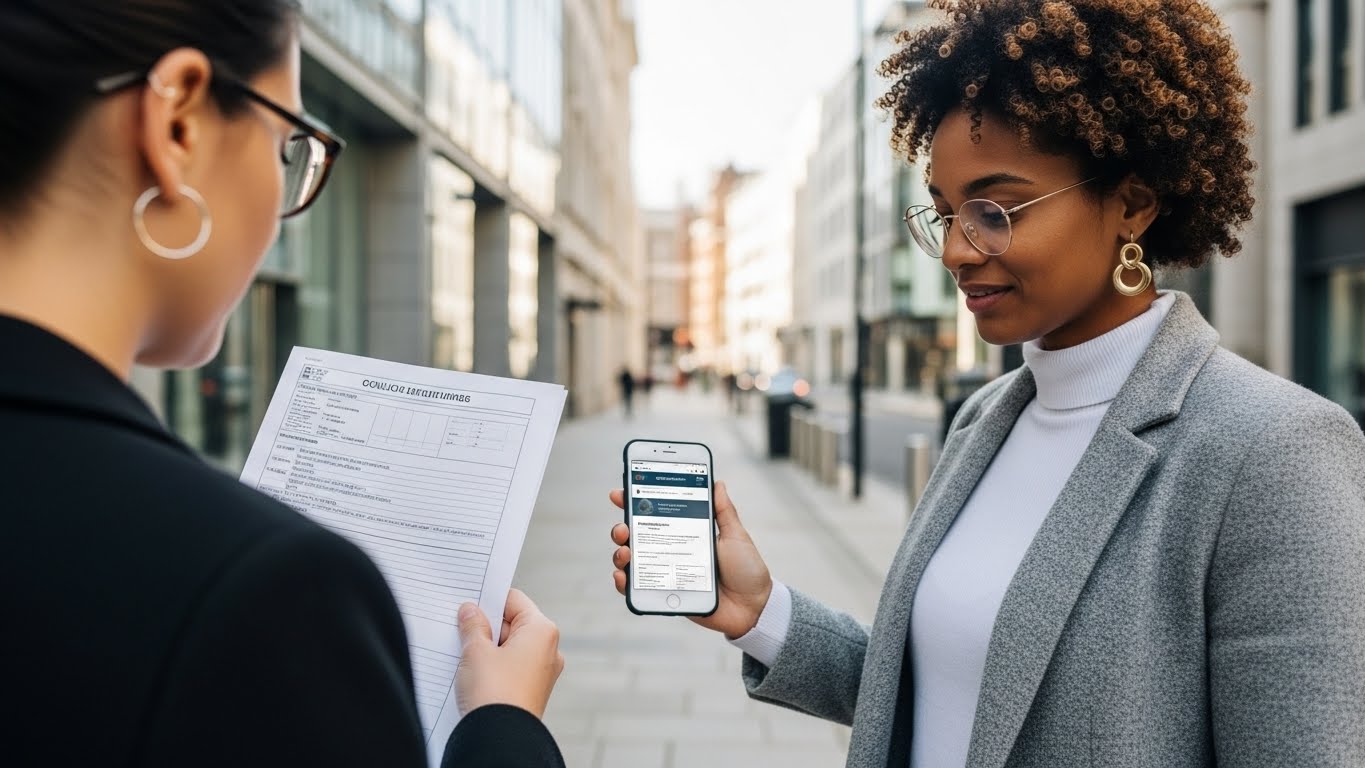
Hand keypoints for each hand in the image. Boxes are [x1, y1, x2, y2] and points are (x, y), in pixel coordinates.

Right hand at [455, 589, 563, 717]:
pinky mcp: (531, 690)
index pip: (514, 600)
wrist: (500, 739)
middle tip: (461, 631)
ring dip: (488, 648)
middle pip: (513, 623)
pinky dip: (493, 666)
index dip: (489, 601)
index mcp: (542, 631)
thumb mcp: (476, 651)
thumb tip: (471, 611)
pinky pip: (511, 668)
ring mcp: (542, 672)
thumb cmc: (494, 693)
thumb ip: (473, 625)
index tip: (468, 604)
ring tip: (465, 655)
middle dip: (486, 627)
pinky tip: (473, 673)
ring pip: (510, 647)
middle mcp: (549, 649)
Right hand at [609, 481, 772, 638]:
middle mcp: (672, 551)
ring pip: (633, 561)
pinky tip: (623, 576)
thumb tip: (717, 482)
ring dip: (621, 553)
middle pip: (637, 537)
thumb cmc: (746, 569)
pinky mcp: (666, 594)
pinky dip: (624, 582)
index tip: (620, 494)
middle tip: (623, 527)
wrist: (754, 606)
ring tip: (625, 551)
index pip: (656, 515)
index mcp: (686, 533)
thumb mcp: (735, 536)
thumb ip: (724, 511)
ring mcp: (667, 572)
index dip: (635, 503)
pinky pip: (638, 588)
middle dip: (622, 529)